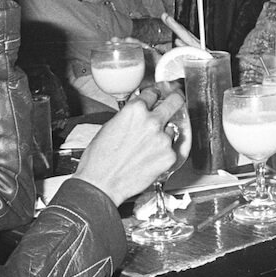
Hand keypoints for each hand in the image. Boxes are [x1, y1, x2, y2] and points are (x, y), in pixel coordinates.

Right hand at [75, 87, 184, 204]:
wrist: (102, 183)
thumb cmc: (100, 158)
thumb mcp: (110, 126)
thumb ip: (130, 116)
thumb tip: (139, 112)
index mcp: (135, 110)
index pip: (153, 93)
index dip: (155, 94)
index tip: (158, 96)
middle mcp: (152, 122)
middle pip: (175, 101)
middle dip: (175, 99)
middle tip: (175, 100)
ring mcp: (163, 139)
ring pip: (171, 129)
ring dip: (163, 135)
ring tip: (147, 147)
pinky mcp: (169, 156)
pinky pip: (171, 149)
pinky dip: (163, 152)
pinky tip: (149, 158)